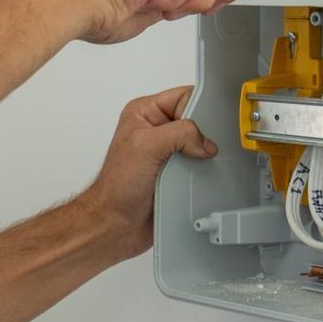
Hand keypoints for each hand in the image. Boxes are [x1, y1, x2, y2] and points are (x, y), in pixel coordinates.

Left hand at [75, 86, 216, 258]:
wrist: (116, 225)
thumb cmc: (116, 187)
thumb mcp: (145, 147)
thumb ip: (179, 133)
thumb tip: (205, 141)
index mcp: (145, 113)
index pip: (184, 96)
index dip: (199, 108)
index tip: (206, 126)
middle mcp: (157, 131)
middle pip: (197, 120)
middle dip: (205, 134)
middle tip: (203, 149)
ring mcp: (168, 153)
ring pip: (202, 146)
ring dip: (205, 157)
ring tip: (198, 168)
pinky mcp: (178, 174)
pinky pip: (202, 167)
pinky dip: (205, 174)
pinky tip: (201, 180)